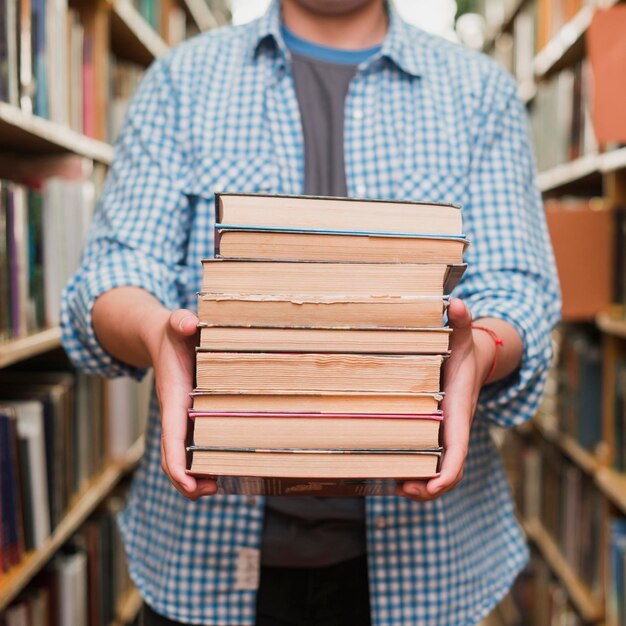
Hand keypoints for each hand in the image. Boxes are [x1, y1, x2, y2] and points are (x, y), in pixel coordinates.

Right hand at [145, 308, 217, 499]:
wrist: (165, 337)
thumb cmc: (174, 332)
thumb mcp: (177, 323)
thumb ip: (180, 321)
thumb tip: (187, 322)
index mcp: (173, 399)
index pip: (171, 438)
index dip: (177, 466)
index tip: (189, 485)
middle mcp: (176, 414)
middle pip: (174, 458)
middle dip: (188, 481)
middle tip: (214, 490)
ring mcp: (184, 418)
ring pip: (183, 457)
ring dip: (197, 476)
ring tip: (221, 485)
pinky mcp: (193, 416)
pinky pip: (194, 445)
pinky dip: (204, 461)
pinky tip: (225, 465)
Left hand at [398, 298, 493, 501]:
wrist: (475, 361)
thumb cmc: (465, 351)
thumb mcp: (463, 337)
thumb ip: (461, 321)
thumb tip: (456, 302)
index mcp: (459, 413)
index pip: (458, 451)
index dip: (447, 474)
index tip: (431, 486)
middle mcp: (454, 429)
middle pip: (448, 472)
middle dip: (427, 488)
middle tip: (400, 487)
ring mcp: (446, 435)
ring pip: (438, 471)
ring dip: (419, 484)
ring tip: (392, 482)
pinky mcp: (437, 433)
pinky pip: (430, 460)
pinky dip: (415, 470)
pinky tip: (392, 467)